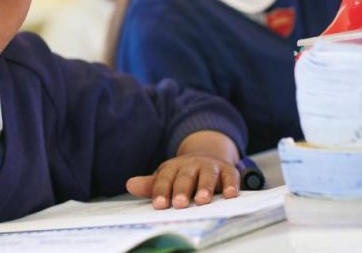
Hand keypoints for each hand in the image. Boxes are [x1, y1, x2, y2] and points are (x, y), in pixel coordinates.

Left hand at [126, 130, 240, 208]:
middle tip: (179, 204)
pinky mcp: (228, 171)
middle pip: (185, 177)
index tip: (158, 205)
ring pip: (207, 175)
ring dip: (204, 187)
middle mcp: (191, 165)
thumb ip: (151, 185)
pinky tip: (230, 194)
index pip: (164, 179)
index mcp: (173, 167)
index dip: (161, 191)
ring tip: (201, 200)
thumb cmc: (182, 174)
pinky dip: (231, 185)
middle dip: (181, 190)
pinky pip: (230, 177)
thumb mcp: (166, 178)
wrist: (207, 156)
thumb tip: (130, 185)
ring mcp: (210, 167)